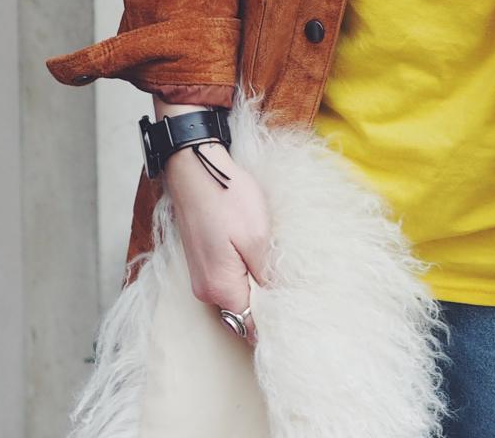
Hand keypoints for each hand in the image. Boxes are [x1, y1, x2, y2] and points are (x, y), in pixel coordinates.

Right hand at [156, 103, 270, 343]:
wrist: (195, 168)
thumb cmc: (226, 198)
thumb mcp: (258, 237)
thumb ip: (266, 277)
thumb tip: (278, 304)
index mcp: (220, 288)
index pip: (250, 326)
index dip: (275, 322)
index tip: (298, 314)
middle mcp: (206, 290)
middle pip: (241, 315)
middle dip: (266, 307)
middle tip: (294, 290)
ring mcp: (201, 276)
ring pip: (235, 297)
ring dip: (256, 289)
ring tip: (278, 271)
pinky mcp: (202, 262)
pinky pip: (226, 281)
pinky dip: (244, 277)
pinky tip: (258, 260)